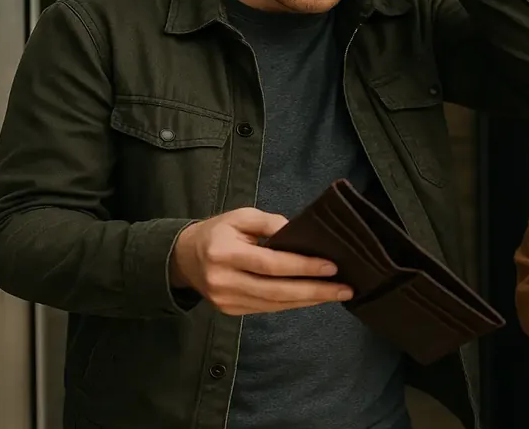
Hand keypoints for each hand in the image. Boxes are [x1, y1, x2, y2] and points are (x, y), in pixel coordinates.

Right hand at [170, 207, 351, 315]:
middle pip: (276, 290)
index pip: (270, 264)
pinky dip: (293, 303)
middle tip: (345, 288)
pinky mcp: (231, 312)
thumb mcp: (240, 216)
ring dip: (309, 300)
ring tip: (336, 294)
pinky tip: (313, 298)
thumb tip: (300, 234)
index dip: (302, 266)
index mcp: (224, 253)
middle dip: (314, 290)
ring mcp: (226, 301)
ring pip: (275, 304)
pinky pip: (268, 309)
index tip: (331, 266)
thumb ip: (270, 223)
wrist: (184, 258)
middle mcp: (224, 281)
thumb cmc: (218, 232)